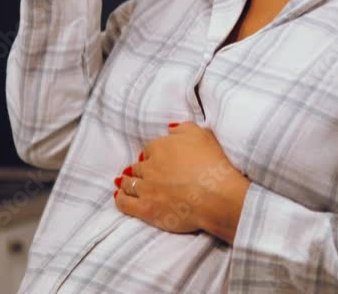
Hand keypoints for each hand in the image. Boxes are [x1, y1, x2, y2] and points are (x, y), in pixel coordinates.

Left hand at [113, 122, 250, 243]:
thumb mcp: (202, 135)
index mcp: (161, 147)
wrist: (216, 195)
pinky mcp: (146, 208)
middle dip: (141, 170)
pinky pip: (125, 202)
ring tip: (126, 184)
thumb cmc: (213, 164)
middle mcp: (150, 166)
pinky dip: (121, 199)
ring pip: (129, 183)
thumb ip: (184, 128)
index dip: (154, 154)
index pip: (150, 149)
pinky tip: (121, 197)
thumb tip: (170, 129)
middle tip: (145, 174)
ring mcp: (146, 188)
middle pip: (138, 166)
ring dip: (128, 183)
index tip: (158, 160)